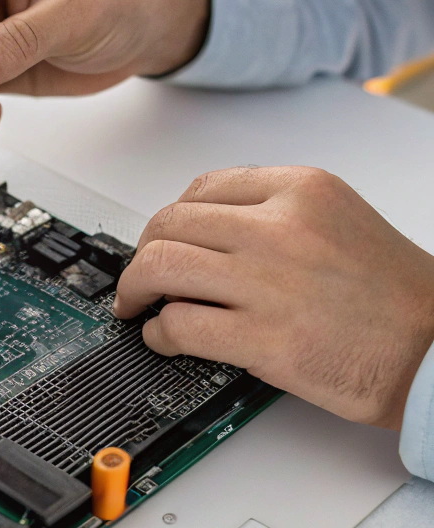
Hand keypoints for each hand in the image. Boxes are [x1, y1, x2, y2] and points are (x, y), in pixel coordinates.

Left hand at [113, 166, 433, 428]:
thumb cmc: (393, 294)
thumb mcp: (338, 220)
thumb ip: (274, 213)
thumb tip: (202, 229)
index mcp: (300, 191)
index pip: (202, 188)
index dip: (170, 219)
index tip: (163, 240)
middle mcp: (280, 229)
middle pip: (169, 225)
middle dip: (142, 252)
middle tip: (140, 276)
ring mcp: (268, 283)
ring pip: (161, 267)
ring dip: (135, 288)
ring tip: (137, 305)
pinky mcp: (263, 339)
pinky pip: (178, 324)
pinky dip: (158, 332)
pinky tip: (164, 338)